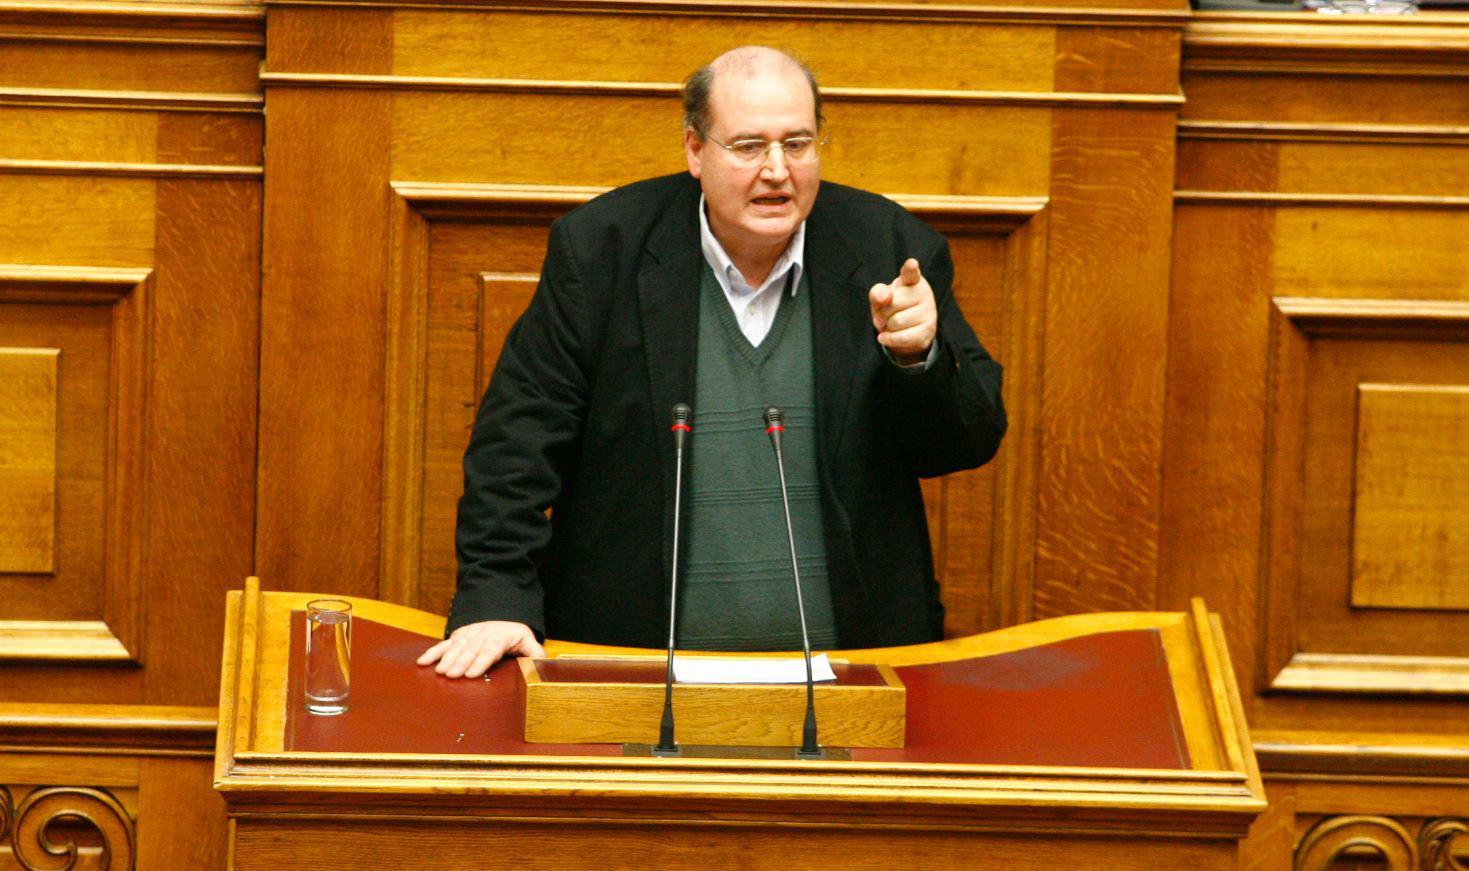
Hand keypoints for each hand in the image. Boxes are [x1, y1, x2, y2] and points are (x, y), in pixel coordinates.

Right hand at [416, 620, 545, 678]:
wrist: (501, 614)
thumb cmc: (513, 634)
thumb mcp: (527, 640)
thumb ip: (534, 652)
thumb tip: (542, 664)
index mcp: (499, 637)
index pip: (490, 650)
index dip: (480, 662)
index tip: (471, 673)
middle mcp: (481, 635)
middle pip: (471, 650)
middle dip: (460, 662)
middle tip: (451, 675)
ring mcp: (468, 635)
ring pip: (456, 646)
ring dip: (446, 658)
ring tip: (439, 671)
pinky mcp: (458, 636)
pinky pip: (444, 644)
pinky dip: (433, 652)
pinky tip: (423, 662)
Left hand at [869, 258, 937, 364]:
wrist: (906, 331)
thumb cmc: (892, 309)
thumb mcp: (881, 298)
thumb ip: (878, 293)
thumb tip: (884, 298)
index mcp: (912, 279)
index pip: (911, 273)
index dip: (910, 268)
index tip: (911, 264)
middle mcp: (924, 292)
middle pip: (892, 303)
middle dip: (882, 313)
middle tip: (884, 315)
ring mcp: (929, 311)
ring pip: (896, 322)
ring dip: (887, 327)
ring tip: (890, 325)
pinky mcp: (929, 330)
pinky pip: (902, 337)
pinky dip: (889, 339)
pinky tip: (885, 337)